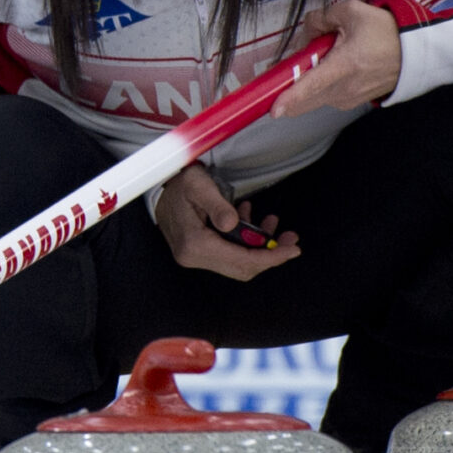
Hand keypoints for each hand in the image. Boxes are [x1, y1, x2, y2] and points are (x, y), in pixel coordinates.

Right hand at [154, 165, 300, 281]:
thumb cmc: (180, 184)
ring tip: (272, 224)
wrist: (160, 188)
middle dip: (270, 255)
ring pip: (238, 263)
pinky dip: (246, 242)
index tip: (292, 250)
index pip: (240, 260)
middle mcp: (194, 257)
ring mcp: (195, 257)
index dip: (270, 257)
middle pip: (242, 268)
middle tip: (290, 239)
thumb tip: (232, 224)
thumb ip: (217, 205)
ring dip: (259, 247)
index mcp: (195, 244)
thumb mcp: (199, 185)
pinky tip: (251, 220)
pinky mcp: (199, 253)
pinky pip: (229, 255)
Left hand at [270, 0, 401, 118]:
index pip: (311, 86)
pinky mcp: (352, 102)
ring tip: (325, 59)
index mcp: (344, 67)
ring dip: (308, 83)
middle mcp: (344, 89)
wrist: (415, 52)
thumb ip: (322, 18)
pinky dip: (321, 86)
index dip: (290, 98)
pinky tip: (333, 68)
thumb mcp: (353, 12)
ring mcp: (349, 99)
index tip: (273, 109)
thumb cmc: (386, 32)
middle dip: (290, 88)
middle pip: (306, 99)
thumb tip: (307, 29)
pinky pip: (327, 96)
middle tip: (291, 69)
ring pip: (315, 97)